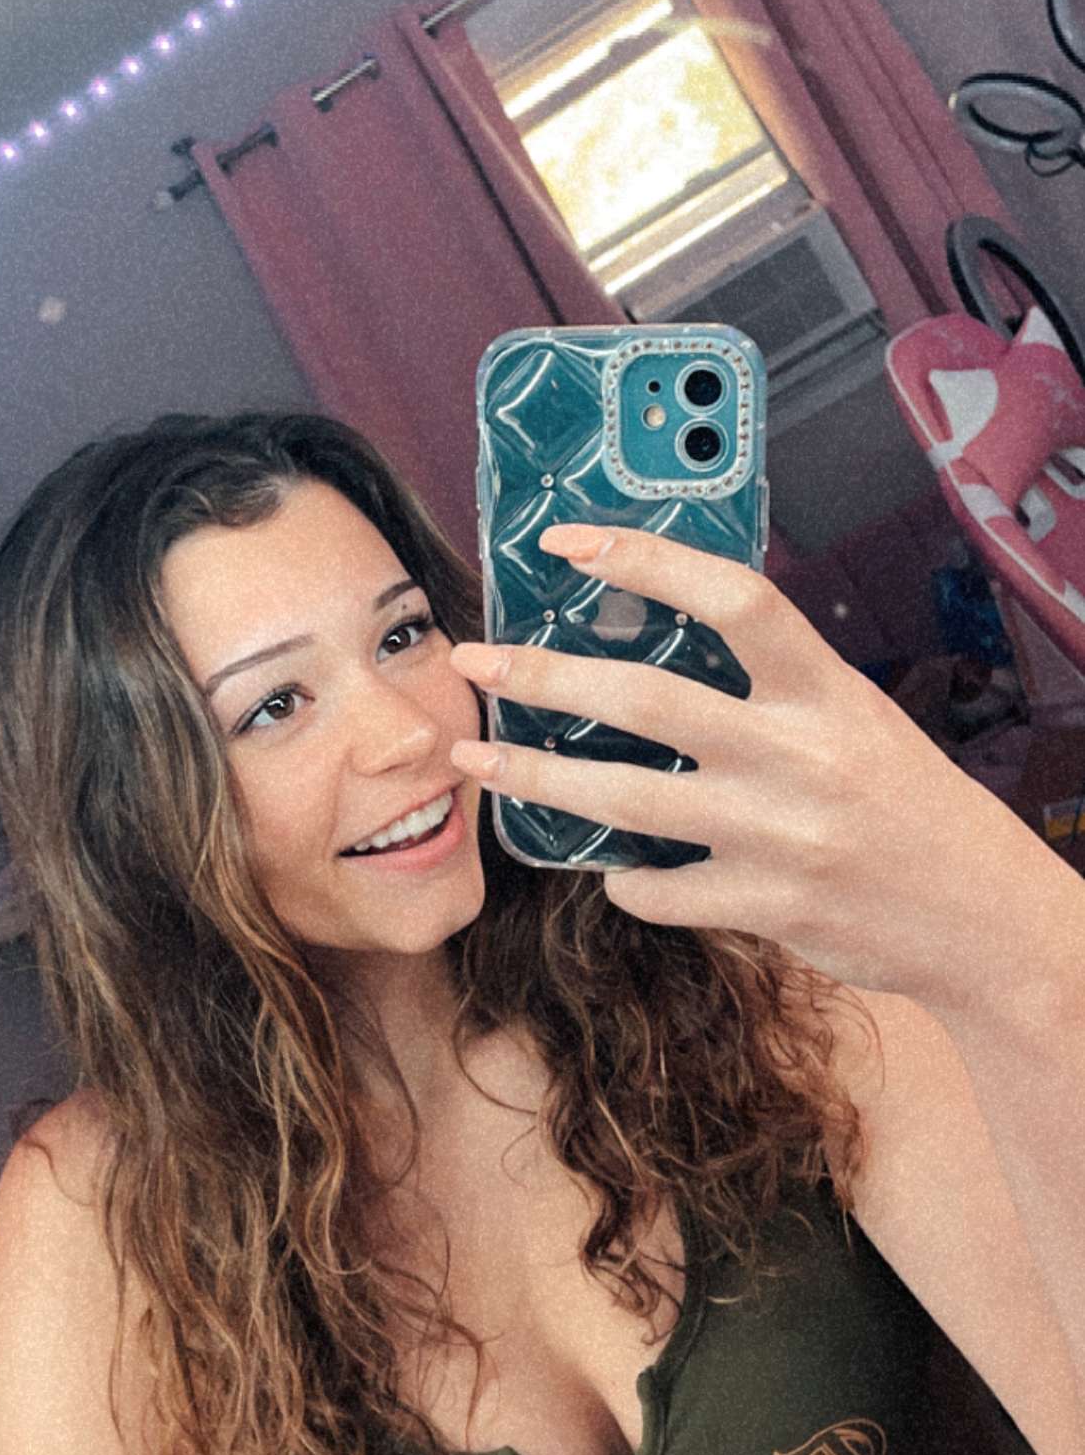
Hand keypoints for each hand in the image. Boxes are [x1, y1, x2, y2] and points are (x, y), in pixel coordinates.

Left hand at [448, 521, 1029, 1003]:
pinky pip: (658, 889)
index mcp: (824, 690)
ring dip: (537, 779)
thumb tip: (662, 635)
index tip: (570, 542)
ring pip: (624, 800)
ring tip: (478, 760)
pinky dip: (623, 879)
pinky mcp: (765, 907)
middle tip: (476, 663)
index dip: (648, 560)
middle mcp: (799, 754)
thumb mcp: (853, 715)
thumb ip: (771, 682)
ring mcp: (778, 836)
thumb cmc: (906, 801)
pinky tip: (610, 869)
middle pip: (646, 700)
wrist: (977, 912)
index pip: (733, 597)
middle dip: (543, 678)